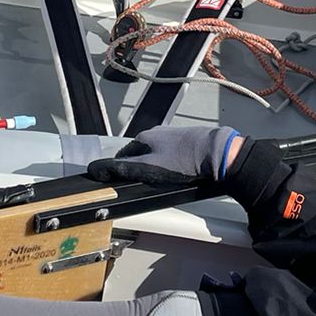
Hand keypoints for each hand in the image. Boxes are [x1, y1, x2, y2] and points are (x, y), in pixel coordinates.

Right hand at [87, 125, 241, 187]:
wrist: (216, 153)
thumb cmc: (183, 161)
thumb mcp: (148, 168)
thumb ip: (123, 168)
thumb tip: (98, 168)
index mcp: (144, 137)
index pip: (123, 155)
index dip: (122, 170)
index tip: (127, 182)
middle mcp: (157, 132)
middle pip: (140, 154)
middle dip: (141, 168)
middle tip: (149, 183)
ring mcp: (173, 135)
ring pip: (157, 153)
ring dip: (158, 166)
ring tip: (168, 179)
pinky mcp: (188, 140)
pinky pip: (173, 154)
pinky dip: (173, 163)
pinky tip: (180, 172)